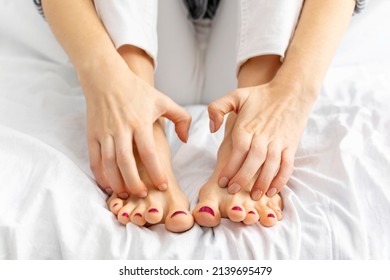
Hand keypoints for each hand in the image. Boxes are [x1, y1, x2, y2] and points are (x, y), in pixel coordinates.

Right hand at [80, 55, 190, 198]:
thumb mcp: (163, 100)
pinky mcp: (93, 135)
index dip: (156, 171)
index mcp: (140, 122)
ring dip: (117, 182)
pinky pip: (95, 159)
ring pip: (109, 164)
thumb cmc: (136, 90)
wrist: (105, 78)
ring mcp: (105, 133)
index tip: (163, 185)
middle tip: (143, 194)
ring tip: (126, 194)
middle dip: (134, 183)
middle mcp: (121, 129)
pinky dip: (100, 175)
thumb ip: (181, 118)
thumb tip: (185, 139)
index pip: (149, 152)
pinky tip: (108, 184)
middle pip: (126, 163)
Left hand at [208, 79, 314, 199]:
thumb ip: (217, 108)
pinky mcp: (291, 146)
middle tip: (233, 190)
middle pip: (253, 160)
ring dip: (262, 182)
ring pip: (271, 165)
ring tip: (253, 195)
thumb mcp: (235, 95)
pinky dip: (281, 179)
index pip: (238, 150)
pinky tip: (273, 191)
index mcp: (248, 126)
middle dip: (243, 178)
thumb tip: (212, 129)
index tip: (222, 181)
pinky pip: (287, 165)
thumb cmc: (261, 95)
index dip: (230, 167)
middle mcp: (264, 135)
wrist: (292, 91)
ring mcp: (279, 141)